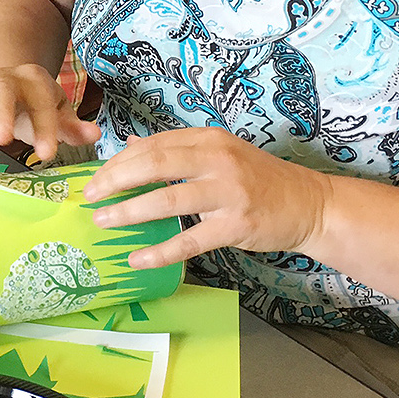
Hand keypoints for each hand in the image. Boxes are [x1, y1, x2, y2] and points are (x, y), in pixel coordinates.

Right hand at [0, 63, 99, 162]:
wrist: (9, 85)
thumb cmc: (36, 104)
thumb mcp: (58, 112)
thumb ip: (73, 126)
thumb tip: (95, 134)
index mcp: (35, 80)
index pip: (40, 103)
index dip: (45, 128)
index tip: (47, 154)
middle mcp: (6, 79)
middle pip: (2, 91)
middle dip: (2, 113)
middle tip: (4, 139)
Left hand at [83, 127, 333, 269]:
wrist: (308, 204)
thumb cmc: (257, 179)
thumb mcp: (217, 153)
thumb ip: (176, 151)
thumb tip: (128, 149)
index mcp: (207, 139)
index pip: (152, 145)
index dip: (119, 161)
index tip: (95, 176)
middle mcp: (217, 160)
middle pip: (154, 165)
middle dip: (115, 180)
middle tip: (90, 196)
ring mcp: (228, 193)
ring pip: (167, 201)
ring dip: (129, 212)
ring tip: (103, 221)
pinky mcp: (236, 225)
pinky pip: (190, 240)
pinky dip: (160, 251)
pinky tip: (137, 258)